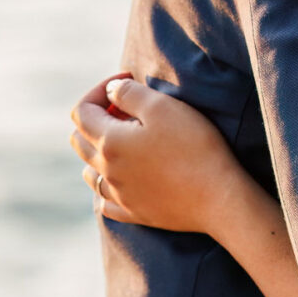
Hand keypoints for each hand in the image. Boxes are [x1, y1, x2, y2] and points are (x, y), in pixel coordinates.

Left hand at [69, 75, 243, 235]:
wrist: (218, 199)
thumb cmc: (193, 148)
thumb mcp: (162, 107)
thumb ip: (129, 93)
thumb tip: (111, 91)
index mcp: (109, 141)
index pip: (82, 111)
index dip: (99, 91)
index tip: (126, 82)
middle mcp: (107, 170)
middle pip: (79, 141)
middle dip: (95, 119)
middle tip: (126, 110)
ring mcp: (119, 195)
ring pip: (89, 172)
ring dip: (99, 152)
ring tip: (126, 144)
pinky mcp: (135, 213)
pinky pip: (106, 202)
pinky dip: (108, 186)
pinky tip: (124, 180)